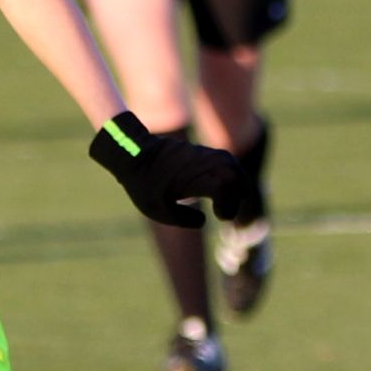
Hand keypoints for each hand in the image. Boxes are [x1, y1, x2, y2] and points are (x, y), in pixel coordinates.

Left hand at [89, 113, 241, 228]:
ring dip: (238, 181)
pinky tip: (226, 185)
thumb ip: (183, 219)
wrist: (133, 153)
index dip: (229, 205)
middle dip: (238, 195)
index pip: (224, 188)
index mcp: (191, 179)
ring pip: (231, 163)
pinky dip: (230, 173)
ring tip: (235, 197)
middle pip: (234, 175)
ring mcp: (201, 154)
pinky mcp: (200, 151)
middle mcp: (200, 164)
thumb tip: (203, 220)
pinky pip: (224, 159)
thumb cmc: (143, 184)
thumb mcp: (158, 211)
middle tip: (227, 211)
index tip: (219, 217)